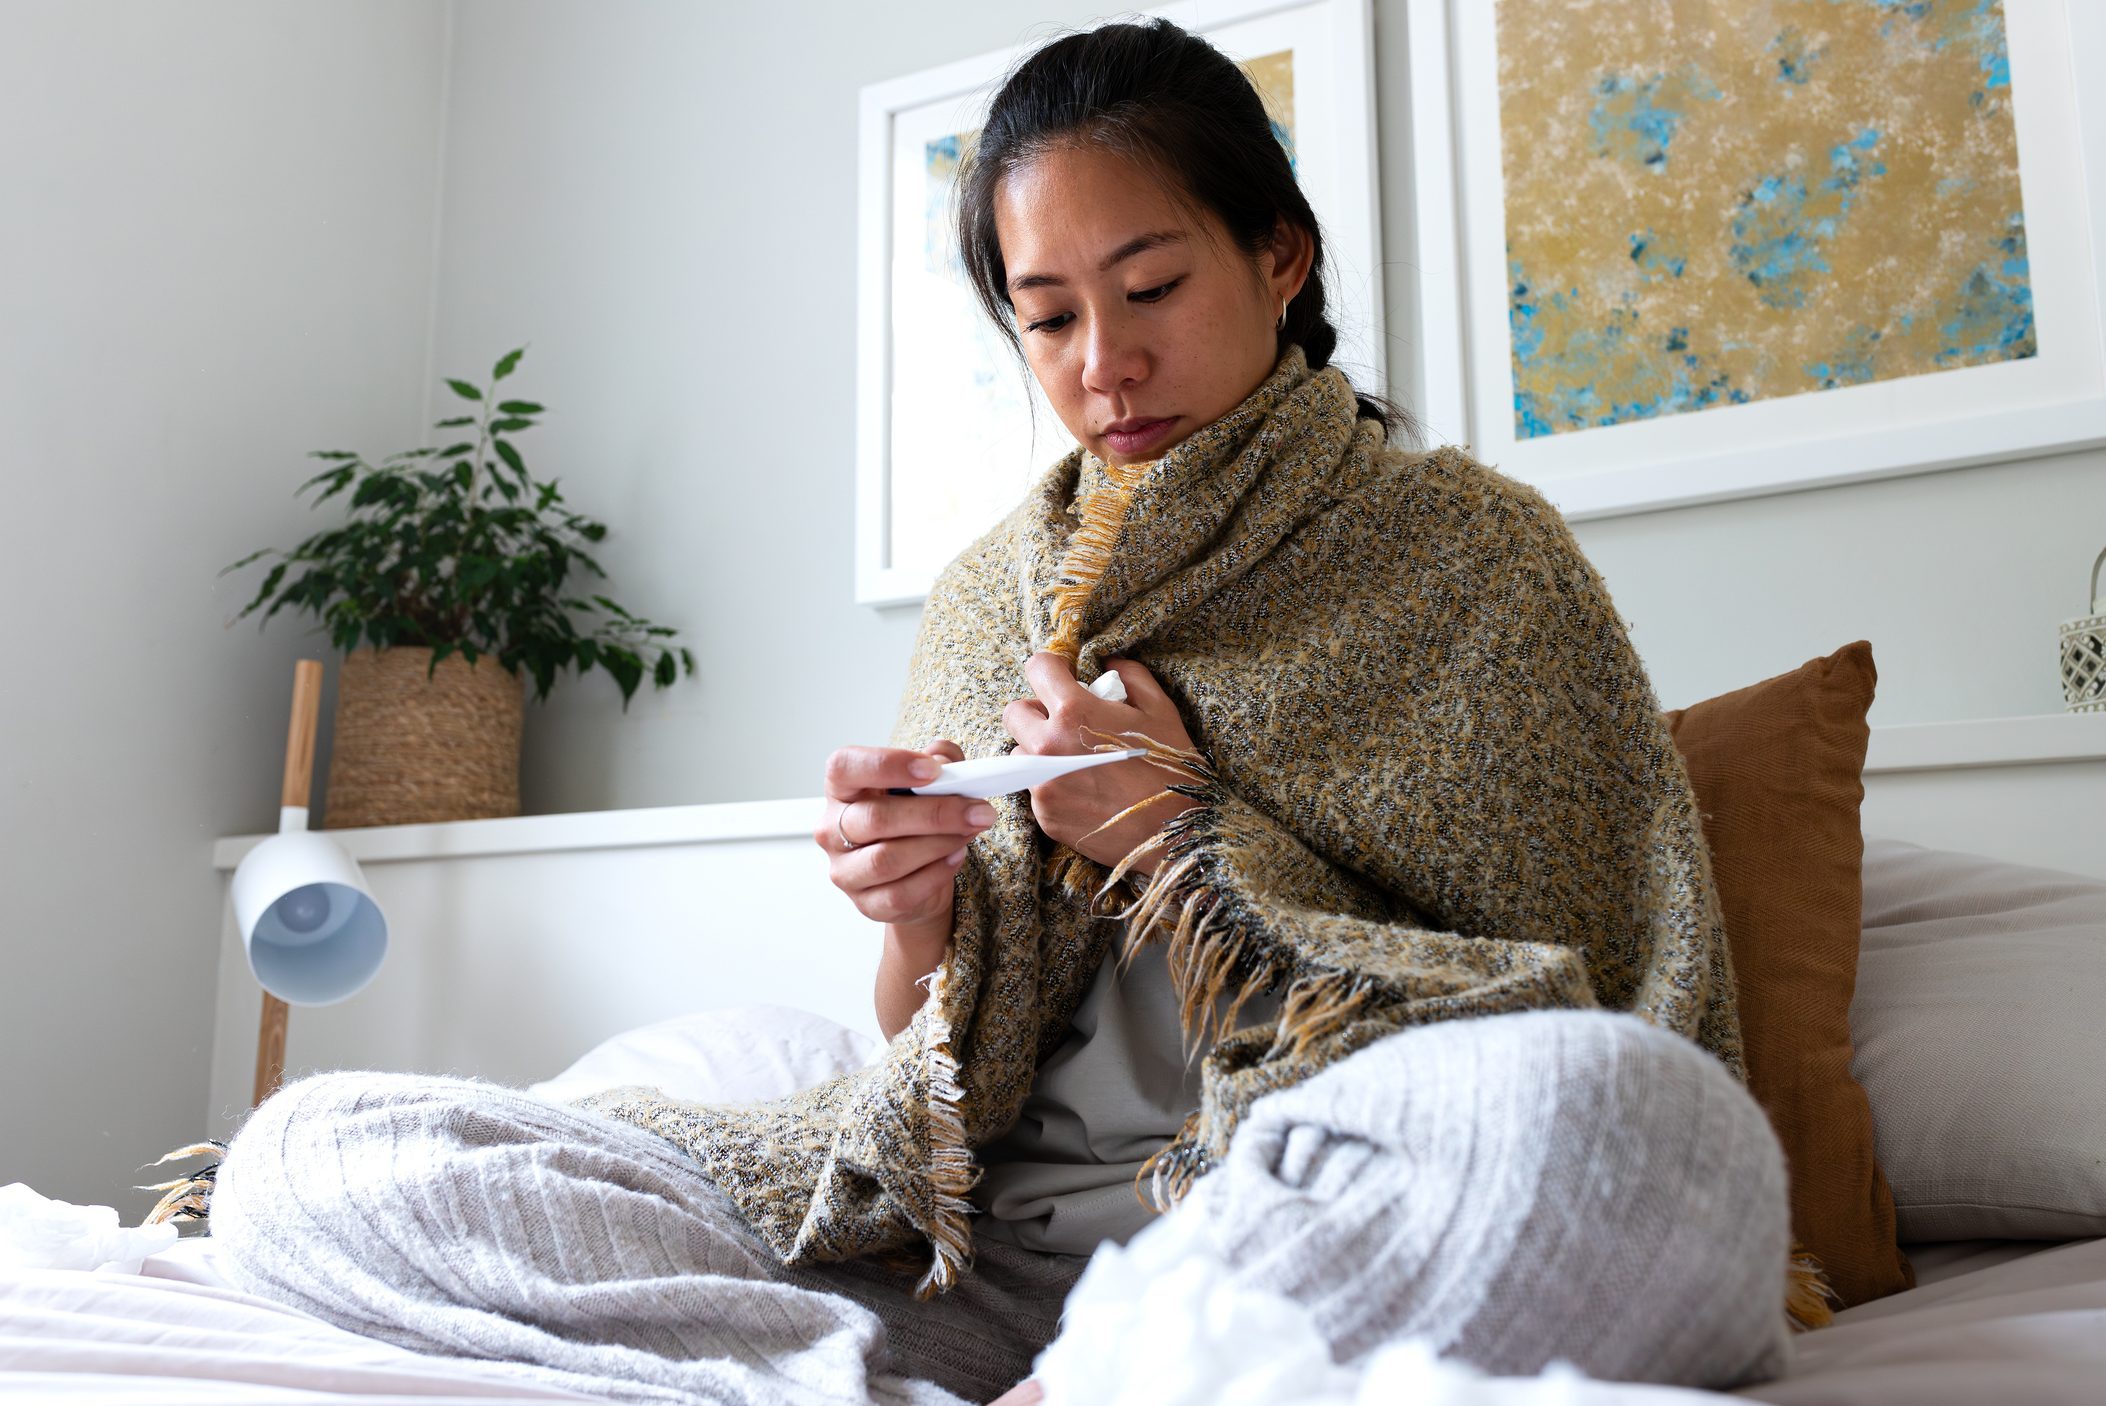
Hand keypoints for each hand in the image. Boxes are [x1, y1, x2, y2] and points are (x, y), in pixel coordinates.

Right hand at [816, 740, 993, 929]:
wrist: (917, 874)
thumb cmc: (915, 819)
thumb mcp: (931, 781)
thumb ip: (941, 761)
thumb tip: (946, 762)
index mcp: (841, 789)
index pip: (844, 767)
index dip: (887, 765)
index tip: (932, 770)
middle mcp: (832, 830)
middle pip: (875, 819)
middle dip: (934, 813)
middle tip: (977, 810)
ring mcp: (845, 871)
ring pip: (888, 859)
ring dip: (939, 843)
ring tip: (969, 832)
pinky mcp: (866, 904)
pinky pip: (900, 894)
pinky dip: (936, 874)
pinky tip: (956, 857)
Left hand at [1001, 652, 1201, 876]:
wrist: (1173, 834)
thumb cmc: (1170, 768)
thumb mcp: (1160, 710)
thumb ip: (1131, 676)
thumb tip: (1108, 663)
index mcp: (1074, 712)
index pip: (1037, 668)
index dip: (1052, 669)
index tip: (1064, 678)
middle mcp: (1048, 747)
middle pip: (1014, 713)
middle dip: (1036, 711)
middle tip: (1063, 722)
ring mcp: (1043, 785)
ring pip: (1021, 754)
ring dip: (1039, 751)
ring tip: (1073, 760)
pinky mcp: (1044, 816)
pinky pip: (1034, 790)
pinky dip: (1051, 785)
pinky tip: (1083, 790)